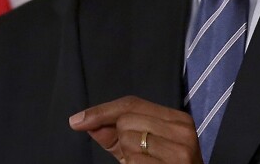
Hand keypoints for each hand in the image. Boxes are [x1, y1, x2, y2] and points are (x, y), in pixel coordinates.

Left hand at [69, 96, 202, 162]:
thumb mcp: (141, 149)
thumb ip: (114, 134)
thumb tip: (83, 121)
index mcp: (178, 119)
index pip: (132, 103)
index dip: (102, 110)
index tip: (76, 121)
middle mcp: (183, 131)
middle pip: (127, 120)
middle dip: (121, 139)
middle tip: (139, 154)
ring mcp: (180, 151)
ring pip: (128, 139)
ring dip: (128, 156)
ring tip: (146, 163)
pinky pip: (134, 161)